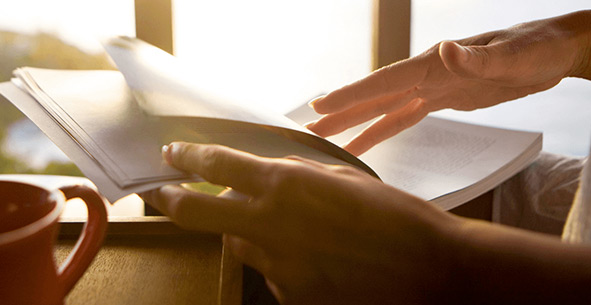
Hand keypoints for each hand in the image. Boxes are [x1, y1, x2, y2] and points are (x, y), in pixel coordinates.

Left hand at [143, 142, 459, 303]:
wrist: (431, 272)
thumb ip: (296, 176)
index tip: (172, 155)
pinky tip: (320, 261)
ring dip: (250, 234)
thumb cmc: (396, 219)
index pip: (218, 165)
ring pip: (241, 245)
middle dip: (171, 200)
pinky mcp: (291, 296)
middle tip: (159, 193)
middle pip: (198, 212)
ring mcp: (277, 266)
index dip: (188, 157)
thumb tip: (265, 176)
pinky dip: (284, 264)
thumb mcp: (342, 180)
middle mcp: (271, 226)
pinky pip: (272, 274)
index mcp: (286, 186)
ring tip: (297, 232)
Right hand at [306, 10, 590, 154]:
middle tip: (305, 129)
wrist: (561, 49)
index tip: (320, 105)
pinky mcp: (446, 99)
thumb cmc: (542, 47)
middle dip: (340, 113)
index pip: (386, 81)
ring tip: (323, 139)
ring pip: (384, 109)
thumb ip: (481, 54)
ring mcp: (435, 87)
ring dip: (353, 124)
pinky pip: (404, 117)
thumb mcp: (517, 53)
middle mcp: (429, 73)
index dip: (352, 94)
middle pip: (375, 97)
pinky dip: (381, 129)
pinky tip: (363, 143)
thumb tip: (446, 49)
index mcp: (437, 63)